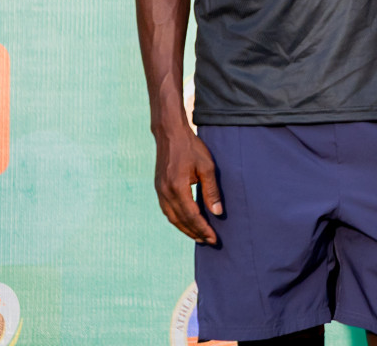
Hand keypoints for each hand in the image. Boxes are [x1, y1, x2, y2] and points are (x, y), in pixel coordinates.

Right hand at [154, 124, 221, 243]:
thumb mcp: (207, 167)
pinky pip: (167, 211)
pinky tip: (186, 222)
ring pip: (172, 218)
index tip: (214, 238)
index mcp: (177, 187)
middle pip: (180, 220)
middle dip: (195, 233)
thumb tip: (217, 212)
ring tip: (199, 236)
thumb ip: (211, 191)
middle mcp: (165, 192)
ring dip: (185, 229)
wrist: (170, 134)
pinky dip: (177, 220)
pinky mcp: (158, 188)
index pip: (191, 216)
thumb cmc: (191, 147)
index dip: (203, 229)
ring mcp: (159, 191)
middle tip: (209, 241)